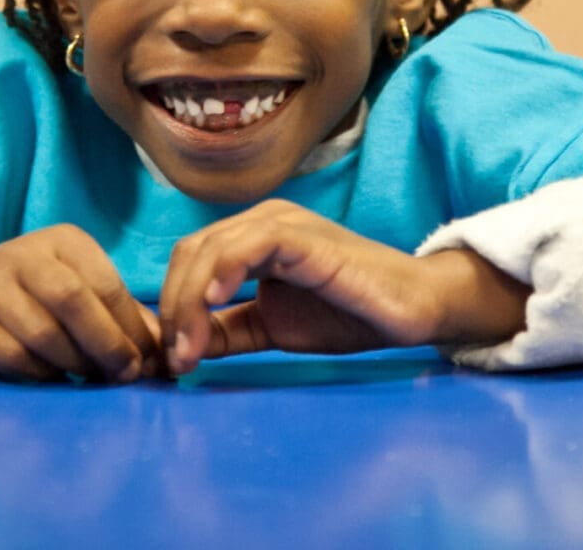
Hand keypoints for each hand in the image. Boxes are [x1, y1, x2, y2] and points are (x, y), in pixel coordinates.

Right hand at [0, 225, 161, 381]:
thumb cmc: (31, 292)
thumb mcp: (76, 285)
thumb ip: (121, 315)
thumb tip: (167, 352)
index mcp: (64, 242)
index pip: (107, 284)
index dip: (133, 327)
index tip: (150, 361)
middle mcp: (26, 257)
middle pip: (76, 302)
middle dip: (108, 345)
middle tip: (126, 376)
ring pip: (43, 332)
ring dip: (75, 363)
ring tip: (89, 379)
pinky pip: (11, 355)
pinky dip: (39, 373)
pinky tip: (51, 379)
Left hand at [158, 200, 528, 375]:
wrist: (411, 310)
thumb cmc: (348, 313)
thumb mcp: (272, 327)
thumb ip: (229, 331)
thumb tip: (180, 348)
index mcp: (251, 238)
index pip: (189, 261)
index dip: (171, 307)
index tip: (172, 360)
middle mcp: (261, 221)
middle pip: (190, 253)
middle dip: (174, 309)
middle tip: (177, 361)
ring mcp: (283, 224)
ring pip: (211, 248)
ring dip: (189, 302)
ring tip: (191, 350)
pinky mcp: (304, 237)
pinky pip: (251, 243)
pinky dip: (224, 269)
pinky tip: (216, 301)